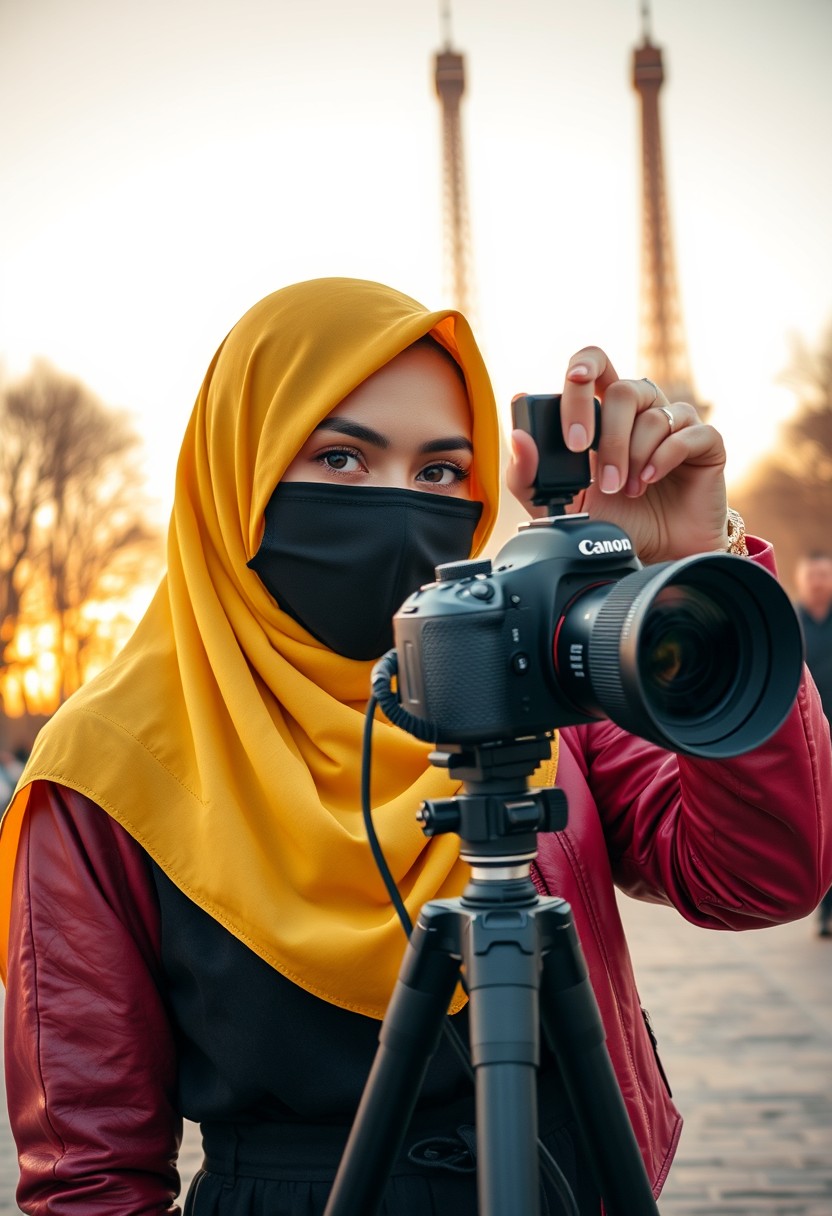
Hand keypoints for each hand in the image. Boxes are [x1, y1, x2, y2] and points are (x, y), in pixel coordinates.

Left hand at [506, 347, 729, 563]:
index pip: (594, 364)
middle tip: (598, 478)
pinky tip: (651, 480)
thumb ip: (528, 475)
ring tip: (627, 490)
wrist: (655, 555)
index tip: (573, 401)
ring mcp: (674, 423)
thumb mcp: (559, 504)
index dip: (583, 371)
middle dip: (607, 435)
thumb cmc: (611, 521)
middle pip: (623, 389)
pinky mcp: (705, 443)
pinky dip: (664, 457)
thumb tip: (517, 436)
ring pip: (652, 415)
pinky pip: (687, 433)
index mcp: (604, 412)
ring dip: (633, 457)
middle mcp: (640, 410)